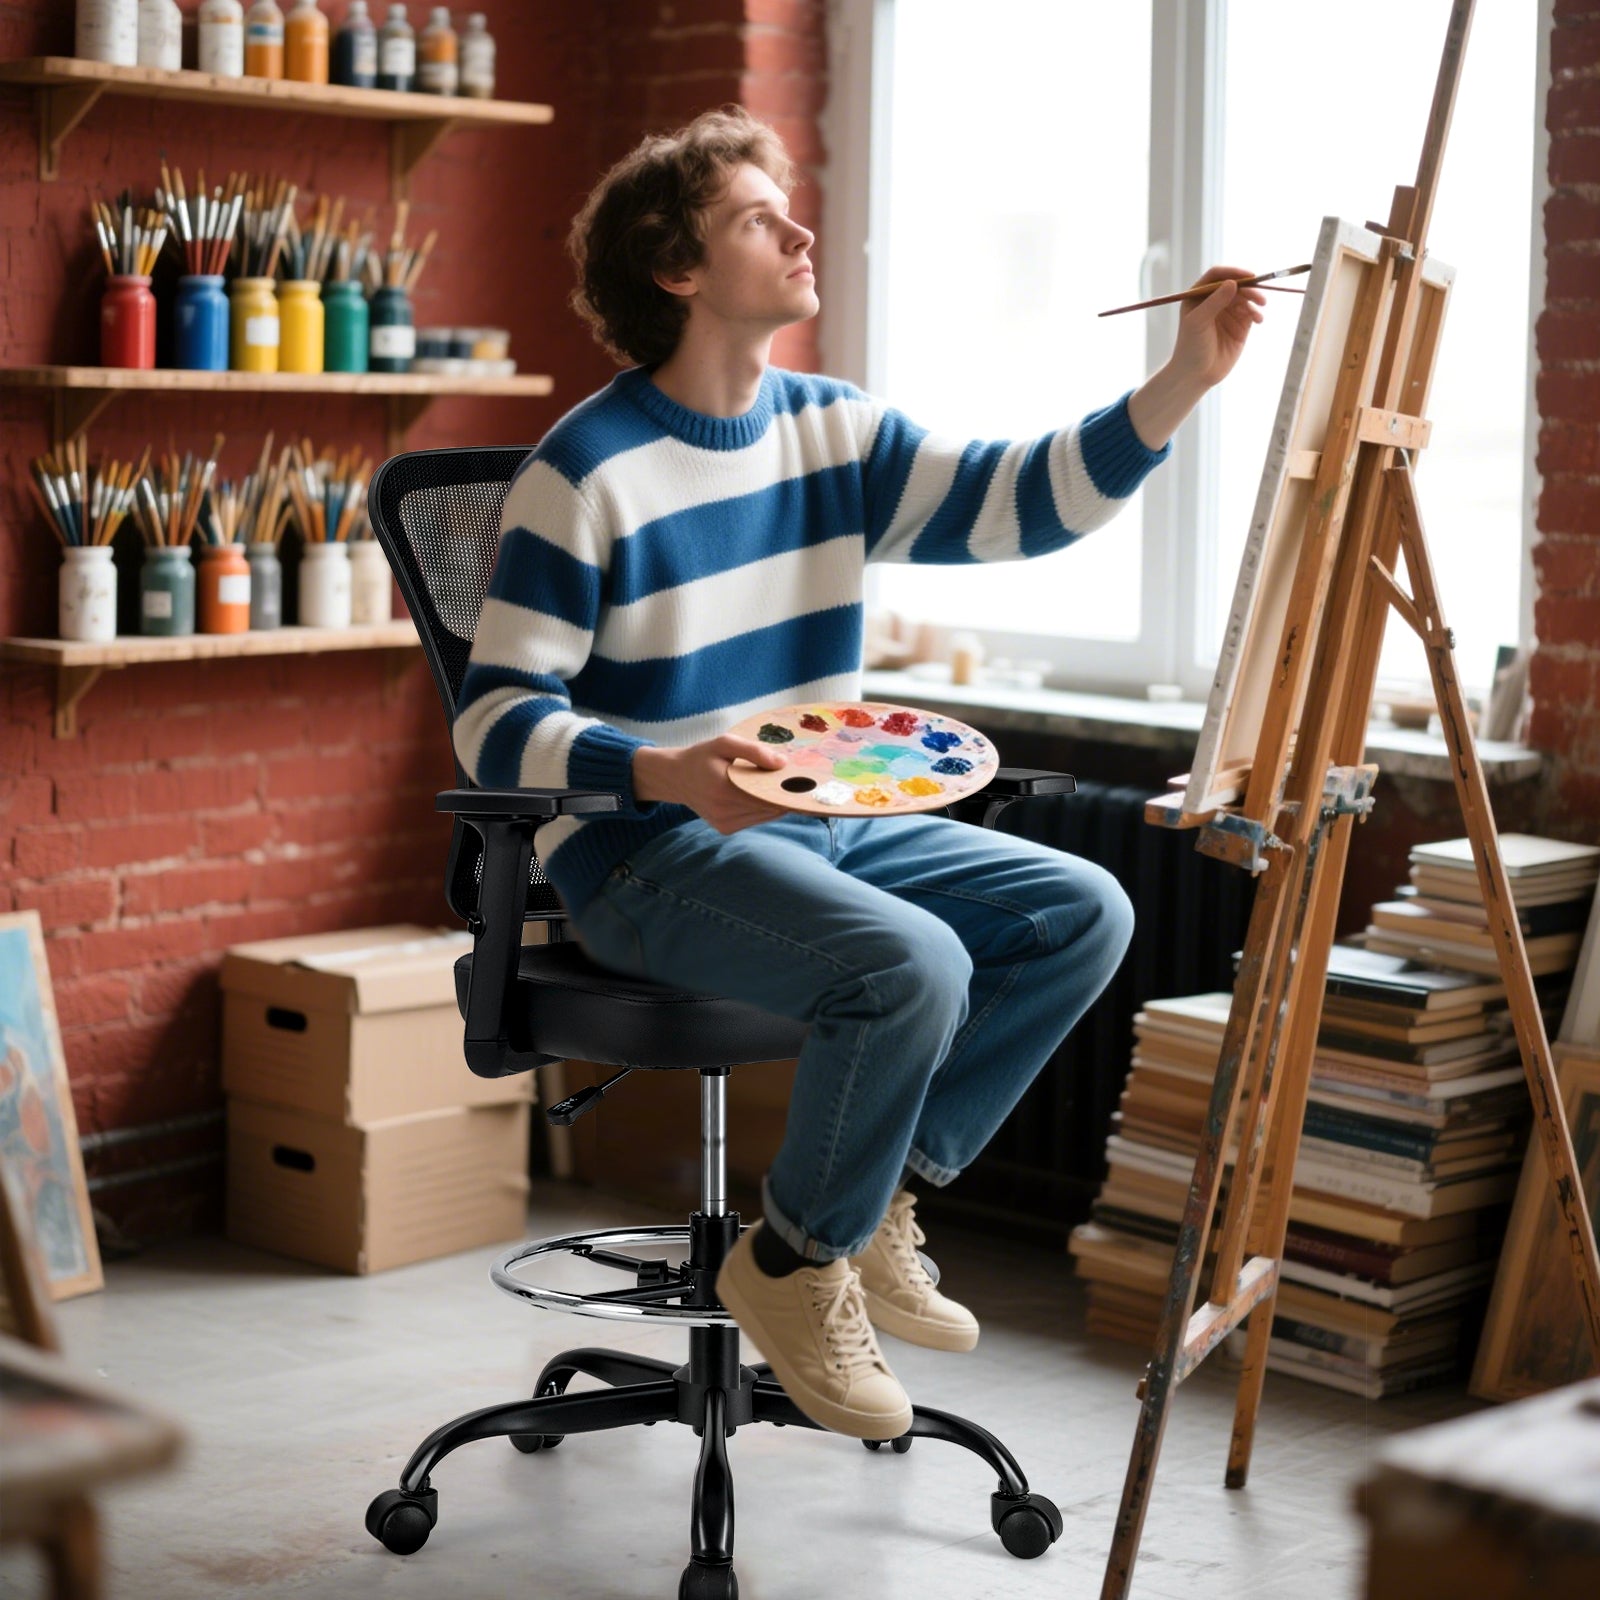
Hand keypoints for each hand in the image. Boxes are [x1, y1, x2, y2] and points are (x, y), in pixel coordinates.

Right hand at [633, 735, 790, 833]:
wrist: (675, 777)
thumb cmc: (701, 756)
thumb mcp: (724, 743)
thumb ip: (753, 751)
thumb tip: (783, 763)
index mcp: (724, 789)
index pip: (768, 796)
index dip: (789, 790)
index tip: (805, 780)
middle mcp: (724, 811)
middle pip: (770, 808)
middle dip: (785, 795)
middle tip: (799, 781)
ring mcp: (724, 823)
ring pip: (765, 816)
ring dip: (775, 803)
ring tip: (782, 786)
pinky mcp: (725, 829)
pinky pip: (755, 820)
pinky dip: (763, 808)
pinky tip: (762, 794)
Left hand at [1167, 264, 1266, 391]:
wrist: (1196, 375)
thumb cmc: (1191, 347)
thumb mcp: (1198, 322)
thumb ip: (1214, 302)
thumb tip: (1233, 283)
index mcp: (1198, 296)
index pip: (1216, 275)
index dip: (1232, 272)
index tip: (1248, 276)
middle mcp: (1213, 301)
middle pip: (1234, 284)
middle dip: (1248, 287)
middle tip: (1258, 294)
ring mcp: (1227, 312)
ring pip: (1245, 297)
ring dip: (1255, 298)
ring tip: (1261, 305)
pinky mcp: (1239, 325)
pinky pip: (1251, 312)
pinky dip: (1257, 313)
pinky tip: (1258, 319)